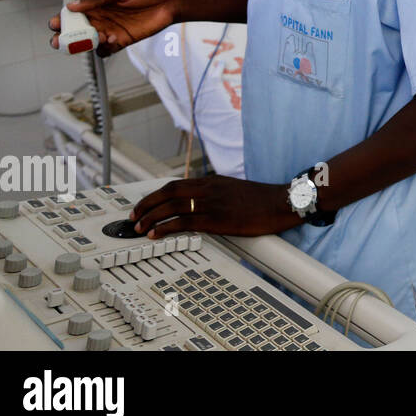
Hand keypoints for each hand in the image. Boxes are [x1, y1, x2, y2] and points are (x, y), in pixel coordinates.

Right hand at [47, 0, 179, 55]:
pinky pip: (105, 50)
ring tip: (97, 36)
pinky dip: (103, 49)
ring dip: (86, 44)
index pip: (72, 14)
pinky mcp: (121, 41)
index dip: (61, 20)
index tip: (56, 24)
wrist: (169, 0)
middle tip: (60, 41)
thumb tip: (72, 6)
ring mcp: (109, 31)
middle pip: (75, 32)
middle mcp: (99, 19)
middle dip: (64, 38)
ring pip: (88, 43)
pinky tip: (111, 40)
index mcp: (95, 4)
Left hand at [132, 175, 299, 238]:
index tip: (143, 205)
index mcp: (213, 181)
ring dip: (151, 217)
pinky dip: (166, 227)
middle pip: (168, 192)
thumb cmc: (263, 200)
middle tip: (133, 217)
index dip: (155, 195)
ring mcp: (212, 203)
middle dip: (146, 205)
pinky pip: (184, 222)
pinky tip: (156, 234)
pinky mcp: (217, 219)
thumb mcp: (235, 190)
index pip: (176, 185)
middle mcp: (209, 188)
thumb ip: (216, 194)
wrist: (282, 202)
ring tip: (139, 228)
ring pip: (172, 206)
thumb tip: (200, 205)